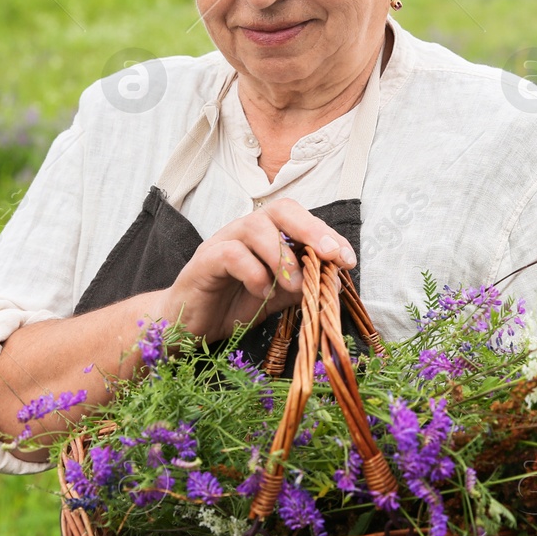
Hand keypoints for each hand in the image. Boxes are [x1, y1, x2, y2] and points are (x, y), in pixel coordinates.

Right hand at [160, 198, 356, 341]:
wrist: (188, 326)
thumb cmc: (232, 306)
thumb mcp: (276, 298)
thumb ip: (301, 286)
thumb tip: (334, 280)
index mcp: (266, 236)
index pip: (300, 220)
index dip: (327, 235)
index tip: (348, 260)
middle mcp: (245, 230)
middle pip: (281, 209)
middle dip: (311, 229)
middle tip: (330, 255)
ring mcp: (222, 241)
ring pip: (256, 227)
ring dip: (283, 256)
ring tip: (293, 286)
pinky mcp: (203, 260)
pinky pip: (231, 253)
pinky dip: (253, 272)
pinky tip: (261, 293)